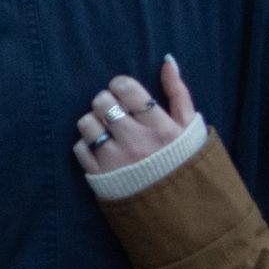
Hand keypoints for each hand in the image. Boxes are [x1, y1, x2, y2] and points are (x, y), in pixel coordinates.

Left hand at [72, 58, 196, 177]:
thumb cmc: (182, 162)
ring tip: (106, 129)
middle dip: (106, 102)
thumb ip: (178, 93)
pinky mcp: (100, 177)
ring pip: (87, 123)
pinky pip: (79, 148)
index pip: (127, 90)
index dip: (120, 85)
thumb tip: (167, 61)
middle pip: (102, 102)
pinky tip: (101, 148)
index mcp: (160, 128)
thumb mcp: (189, 128)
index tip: (123, 93)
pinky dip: (86, 145)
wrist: (177, 207)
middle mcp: (136, 142)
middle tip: (114, 111)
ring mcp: (116, 160)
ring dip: (93, 122)